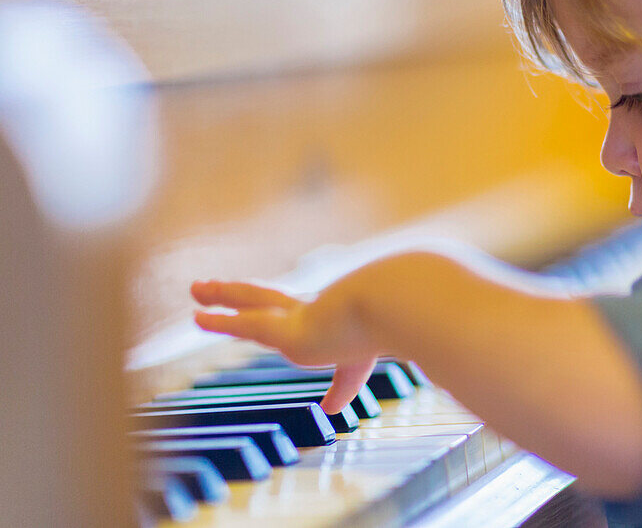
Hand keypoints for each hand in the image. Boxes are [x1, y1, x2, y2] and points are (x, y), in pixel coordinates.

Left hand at [191, 280, 374, 413]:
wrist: (390, 307)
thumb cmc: (388, 326)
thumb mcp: (361, 364)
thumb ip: (343, 387)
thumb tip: (331, 410)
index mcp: (327, 314)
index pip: (294, 311)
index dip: (276, 311)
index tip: (255, 308)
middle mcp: (306, 310)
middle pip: (263, 296)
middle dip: (236, 293)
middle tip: (209, 286)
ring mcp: (293, 317)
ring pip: (248, 299)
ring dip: (220, 293)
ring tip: (195, 288)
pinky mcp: (284, 330)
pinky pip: (244, 322)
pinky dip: (220, 321)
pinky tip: (198, 317)